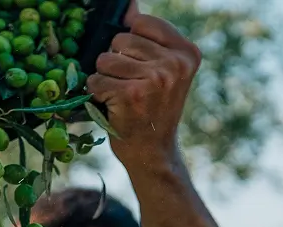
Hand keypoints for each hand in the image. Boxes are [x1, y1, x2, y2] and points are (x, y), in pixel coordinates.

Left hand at [86, 1, 200, 167]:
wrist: (153, 154)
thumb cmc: (152, 111)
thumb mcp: (161, 71)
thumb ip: (147, 37)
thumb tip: (128, 5)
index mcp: (186, 53)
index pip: (141, 23)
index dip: (131, 44)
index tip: (141, 69)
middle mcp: (174, 64)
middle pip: (120, 40)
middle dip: (116, 62)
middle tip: (131, 88)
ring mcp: (154, 79)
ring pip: (105, 59)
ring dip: (105, 79)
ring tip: (121, 98)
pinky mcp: (131, 94)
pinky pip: (96, 80)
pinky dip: (97, 94)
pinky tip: (113, 107)